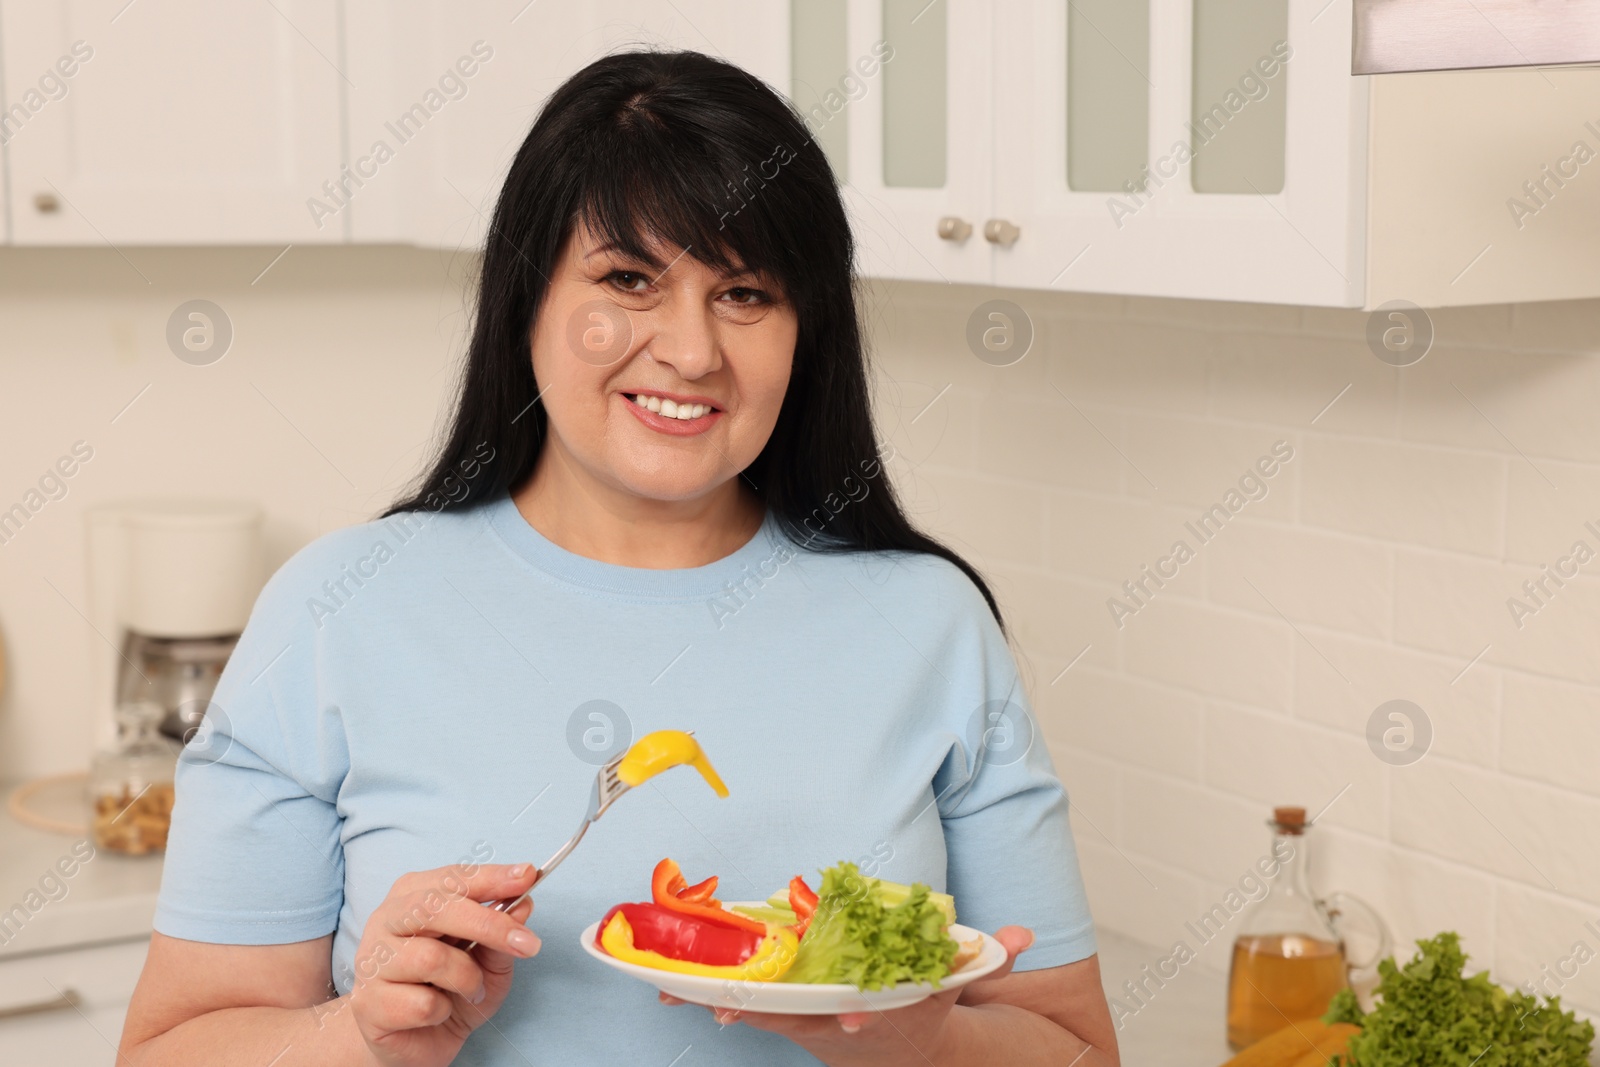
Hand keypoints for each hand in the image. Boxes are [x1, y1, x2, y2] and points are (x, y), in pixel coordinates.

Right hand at [348, 862, 541, 1066]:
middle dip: (489, 924)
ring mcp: (371, 960)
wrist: (417, 1041)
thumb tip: (523, 903)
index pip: (454, 877)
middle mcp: (387, 919)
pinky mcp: (368, 1002)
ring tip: (472, 991)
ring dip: (467, 979)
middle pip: (436, 907)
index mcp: (413, 894)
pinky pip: (422, 1003)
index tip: (528, 877)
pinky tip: (437, 1012)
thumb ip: (503, 931)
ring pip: (431, 958)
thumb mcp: (488, 959)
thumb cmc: (452, 989)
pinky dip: (443, 1011)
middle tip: (527, 944)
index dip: (492, 877)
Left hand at [660, 925, 1036, 1066]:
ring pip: (762, 1013)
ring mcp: (810, 1024)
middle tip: (725, 1002)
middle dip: (763, 1009)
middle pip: (798, 1016)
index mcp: (882, 1013)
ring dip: (721, 1000)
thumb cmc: (928, 1007)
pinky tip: (673, 987)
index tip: (851, 1019)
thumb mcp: (962, 986)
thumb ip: (989, 958)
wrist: (909, 1054)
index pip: (870, 1013)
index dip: (860, 1015)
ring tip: (673, 989)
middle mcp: (840, 1024)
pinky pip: (747, 1007)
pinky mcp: (788, 1018)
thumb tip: (1024, 937)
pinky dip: (713, 997)